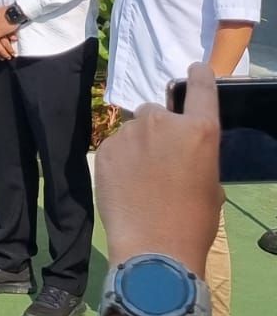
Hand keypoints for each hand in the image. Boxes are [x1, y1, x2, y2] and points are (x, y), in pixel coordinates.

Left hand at [96, 62, 222, 268]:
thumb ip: (197, 155)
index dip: (198, 76)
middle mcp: (163, 123)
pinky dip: (119, 158)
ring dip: (138, 143)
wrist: (153, 246)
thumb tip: (183, 152)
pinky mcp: (104, 148)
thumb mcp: (211, 183)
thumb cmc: (193, 221)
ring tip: (140, 177)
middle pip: (158, 112)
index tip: (194, 68)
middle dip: (159, 129)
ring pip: (134, 129)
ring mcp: (130, 133)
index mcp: (200, 130)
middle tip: (161, 160)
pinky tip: (123, 183)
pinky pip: (115, 145)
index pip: (201, 87)